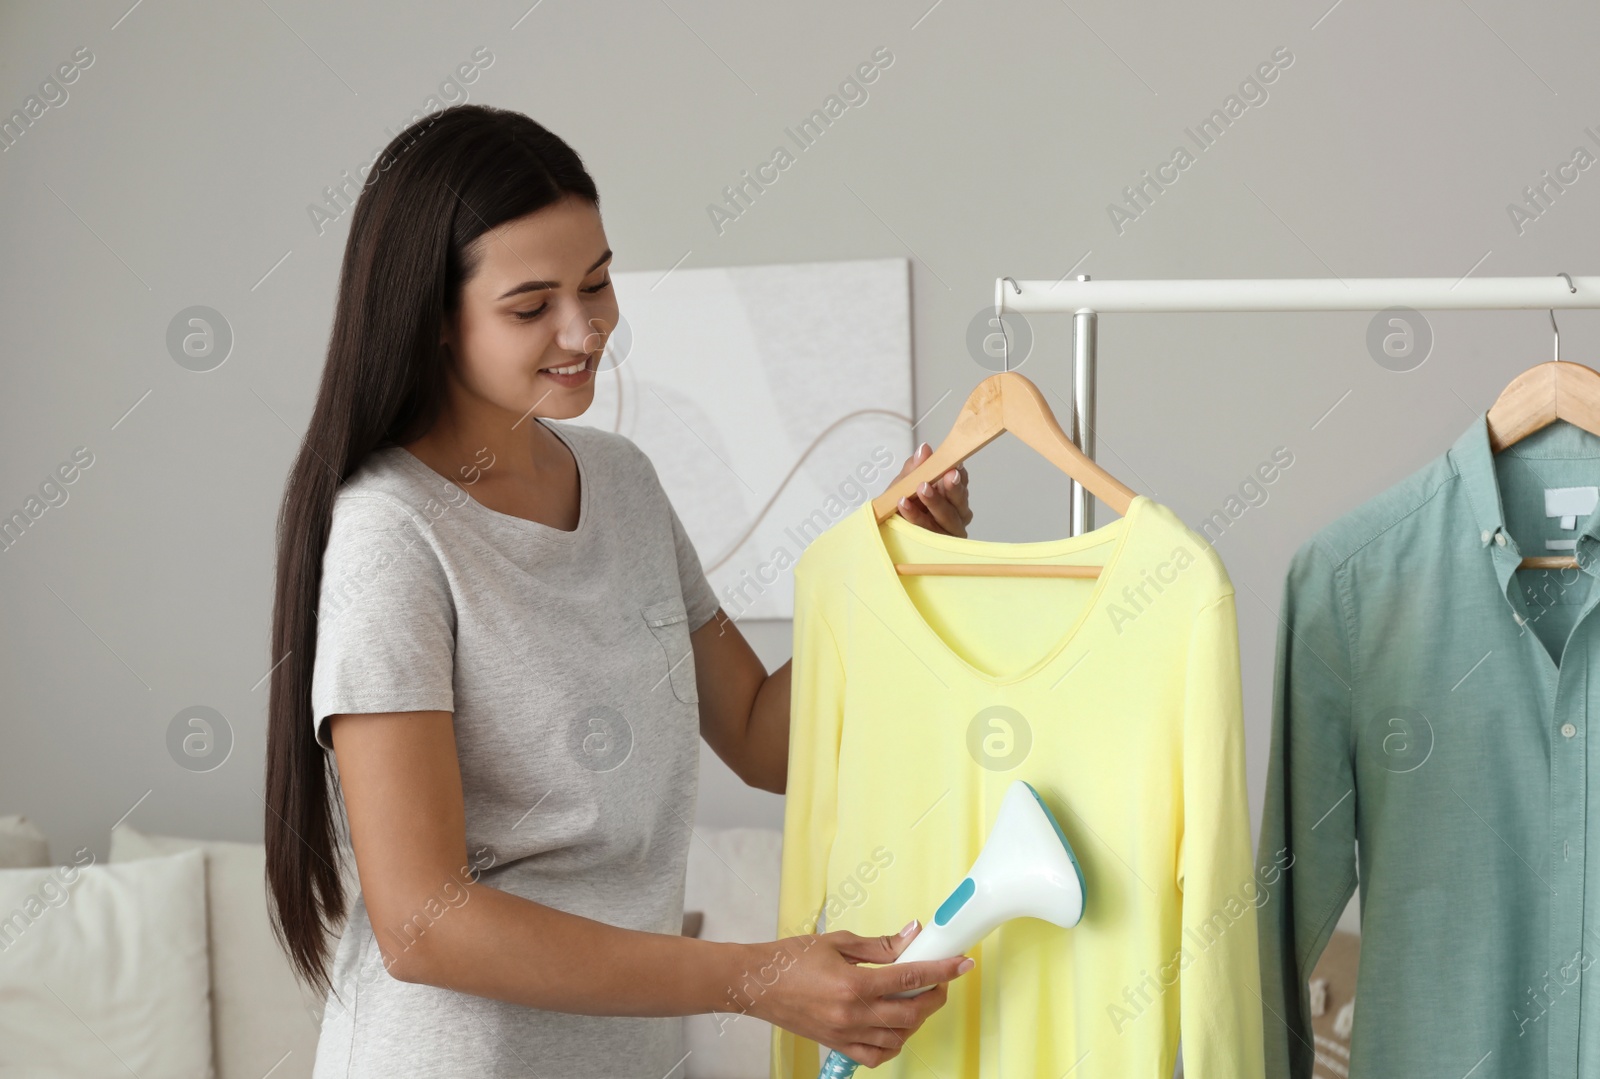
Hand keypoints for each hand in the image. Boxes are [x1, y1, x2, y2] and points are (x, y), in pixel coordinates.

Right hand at [742, 921, 971, 1066]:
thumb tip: (911, 936)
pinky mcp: (837, 1046)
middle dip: (935, 995)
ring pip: (898, 1037)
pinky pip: (876, 1055)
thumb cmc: (790, 959)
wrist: (756, 984)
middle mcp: (853, 1014)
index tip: (962, 964)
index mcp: (854, 984)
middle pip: (912, 1013)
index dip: (942, 970)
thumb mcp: (838, 942)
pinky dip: (893, 1043)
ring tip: (917, 1000)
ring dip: (916, 1020)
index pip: (910, 978)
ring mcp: (845, 1035)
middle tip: (940, 979)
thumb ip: (879, 945)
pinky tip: (895, 1026)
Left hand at [888, 442, 970, 536]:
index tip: (953, 465)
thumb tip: (925, 449)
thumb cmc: (900, 502)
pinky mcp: (938, 544)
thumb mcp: (904, 481)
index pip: (962, 480)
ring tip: (921, 488)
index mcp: (953, 492)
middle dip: (953, 487)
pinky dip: (915, 516)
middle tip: (946, 475)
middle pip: (959, 499)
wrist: (885, 526)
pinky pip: (927, 530)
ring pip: (947, 516)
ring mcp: (950, 529)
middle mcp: (957, 511)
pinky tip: (905, 504)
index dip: (959, 473)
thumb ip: (915, 467)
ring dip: (935, 502)